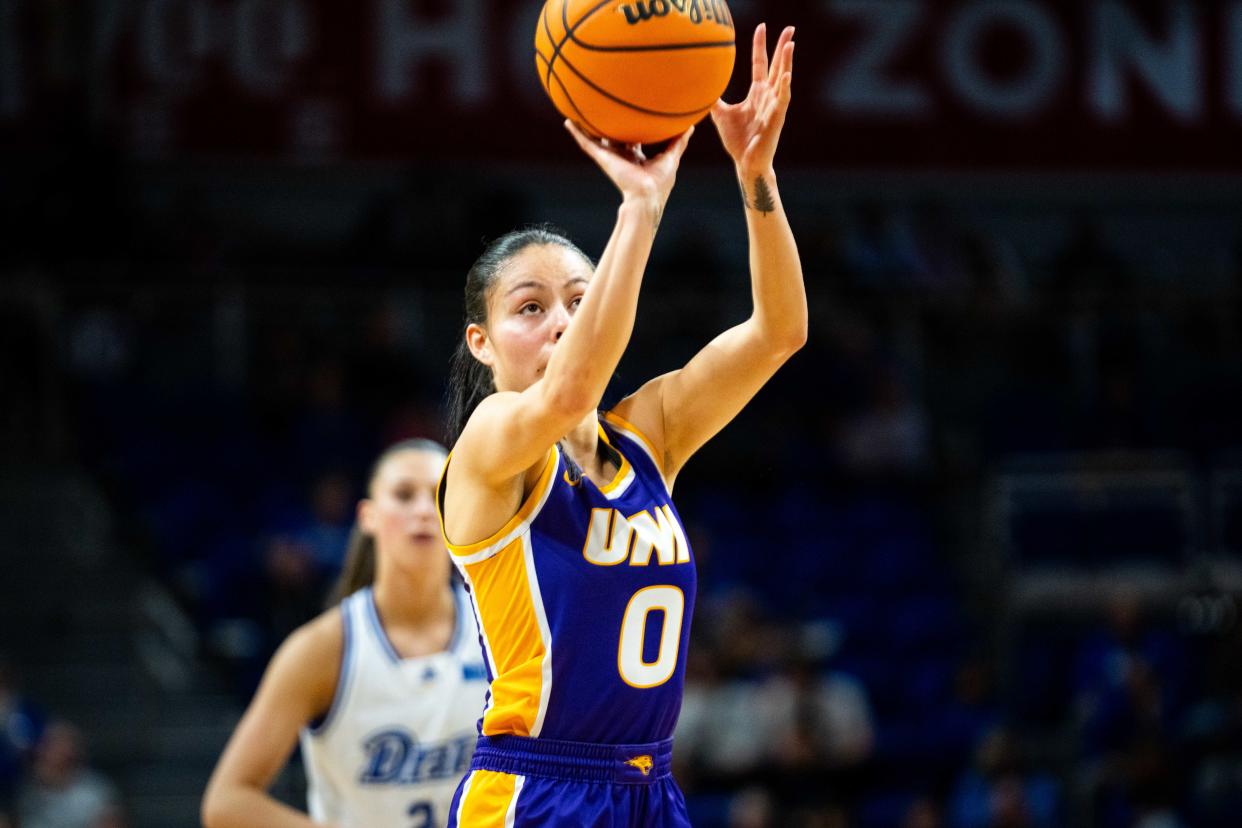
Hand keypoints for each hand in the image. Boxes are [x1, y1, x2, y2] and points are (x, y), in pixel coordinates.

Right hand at [564, 120, 694, 211]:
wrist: (647, 195)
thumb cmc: (660, 182)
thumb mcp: (672, 157)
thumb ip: (679, 141)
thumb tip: (690, 126)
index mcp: (636, 157)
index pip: (632, 140)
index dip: (631, 128)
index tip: (630, 115)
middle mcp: (621, 156)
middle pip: (613, 137)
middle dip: (609, 126)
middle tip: (605, 108)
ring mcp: (610, 156)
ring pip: (596, 139)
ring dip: (587, 127)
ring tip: (578, 111)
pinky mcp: (602, 158)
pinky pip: (586, 143)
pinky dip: (576, 133)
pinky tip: (568, 122)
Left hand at [711, 23, 793, 173]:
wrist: (746, 163)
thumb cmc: (737, 140)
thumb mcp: (721, 114)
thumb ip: (714, 99)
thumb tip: (700, 87)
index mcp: (757, 93)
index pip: (760, 64)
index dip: (761, 46)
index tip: (762, 27)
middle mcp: (768, 96)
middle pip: (777, 66)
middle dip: (783, 47)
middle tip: (790, 28)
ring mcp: (774, 106)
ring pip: (783, 79)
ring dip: (787, 62)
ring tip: (790, 44)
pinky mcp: (777, 118)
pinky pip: (782, 100)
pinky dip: (785, 88)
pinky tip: (787, 75)